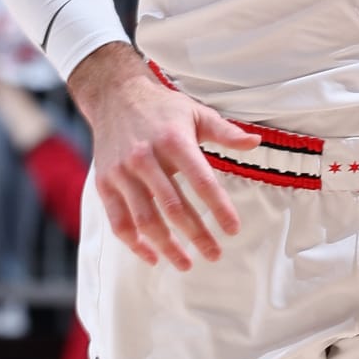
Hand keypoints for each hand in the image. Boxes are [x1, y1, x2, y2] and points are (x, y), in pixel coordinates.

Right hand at [70, 46, 259, 270]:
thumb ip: (225, 132)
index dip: (219, 209)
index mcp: (174, 141)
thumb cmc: (162, 108)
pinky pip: (118, 221)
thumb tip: (254, 143)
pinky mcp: (105, 183)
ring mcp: (122, 173)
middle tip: (214, 254)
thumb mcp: (196, 112)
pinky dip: (134, 243)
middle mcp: (145, 158)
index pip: (202, 182)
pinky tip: (152, 256)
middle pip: (174, 207)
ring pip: (145, 220)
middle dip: (196, 235)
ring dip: (167, 246)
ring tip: (186, 263)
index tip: (233, 230)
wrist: (115, 95)